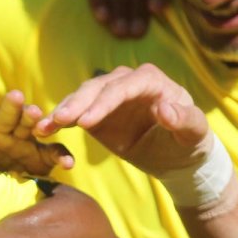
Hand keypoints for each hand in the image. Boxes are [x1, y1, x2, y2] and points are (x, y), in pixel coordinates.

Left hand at [0, 71, 71, 175]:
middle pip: (6, 114)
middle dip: (11, 106)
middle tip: (15, 98)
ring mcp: (21, 140)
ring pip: (30, 125)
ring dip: (34, 120)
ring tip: (37, 116)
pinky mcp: (38, 157)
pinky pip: (51, 153)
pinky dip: (60, 156)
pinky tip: (67, 163)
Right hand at [35, 64, 209, 177]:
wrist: (176, 156)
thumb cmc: (189, 141)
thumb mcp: (194, 134)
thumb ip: (184, 120)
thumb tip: (164, 108)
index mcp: (152, 81)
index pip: (124, 86)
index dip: (104, 102)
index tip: (86, 123)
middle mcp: (127, 82)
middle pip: (98, 87)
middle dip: (77, 103)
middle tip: (59, 120)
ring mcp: (109, 96)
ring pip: (82, 96)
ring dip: (63, 110)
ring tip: (44, 127)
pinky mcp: (95, 111)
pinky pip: (75, 112)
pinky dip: (59, 120)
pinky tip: (43, 130)